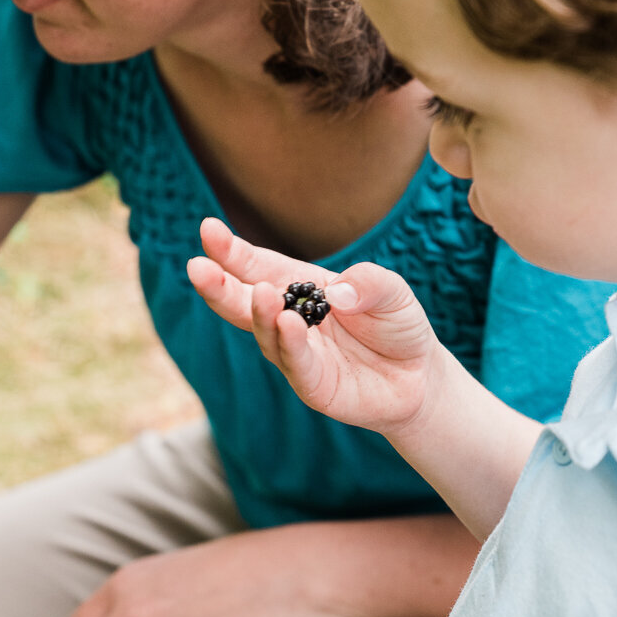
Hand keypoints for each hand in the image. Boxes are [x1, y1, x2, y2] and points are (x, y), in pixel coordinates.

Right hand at [188, 217, 445, 439]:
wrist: (419, 377)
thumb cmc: (396, 325)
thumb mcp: (392, 291)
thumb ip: (368, 282)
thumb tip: (337, 292)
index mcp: (301, 287)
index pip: (258, 267)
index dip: (231, 252)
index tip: (208, 231)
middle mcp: (289, 320)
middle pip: (244, 302)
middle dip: (218, 286)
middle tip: (197, 268)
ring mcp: (296, 354)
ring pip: (266, 334)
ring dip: (259, 314)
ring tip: (260, 293)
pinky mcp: (313, 386)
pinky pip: (297, 364)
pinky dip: (290, 345)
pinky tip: (287, 324)